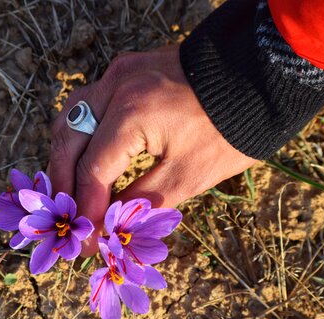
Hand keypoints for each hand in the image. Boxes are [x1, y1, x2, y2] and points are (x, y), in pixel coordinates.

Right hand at [48, 45, 256, 255]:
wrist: (260, 76)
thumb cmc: (229, 129)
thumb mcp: (189, 175)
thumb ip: (140, 202)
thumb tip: (107, 226)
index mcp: (130, 114)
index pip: (91, 171)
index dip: (84, 210)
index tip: (82, 242)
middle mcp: (114, 88)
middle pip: (67, 141)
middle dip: (62, 186)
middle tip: (65, 222)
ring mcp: (117, 74)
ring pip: (69, 119)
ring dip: (65, 157)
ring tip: (69, 194)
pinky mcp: (124, 71)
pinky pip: (86, 105)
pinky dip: (79, 135)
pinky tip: (83, 158)